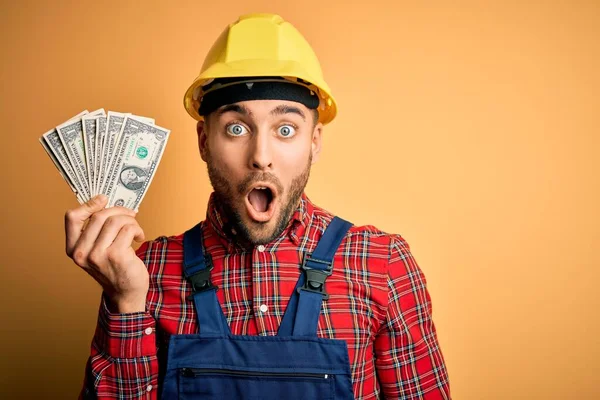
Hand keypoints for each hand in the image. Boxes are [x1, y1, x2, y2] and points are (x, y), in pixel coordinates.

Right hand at [65, 195, 147, 312]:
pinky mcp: (116, 256)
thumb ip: (97, 230)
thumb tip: (108, 201)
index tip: (104, 199)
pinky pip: (128, 229)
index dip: (89, 204)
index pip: (72, 217)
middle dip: (119, 211)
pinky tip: (139, 238)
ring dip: (130, 221)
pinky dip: (137, 229)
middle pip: (99, 215)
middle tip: (130, 214)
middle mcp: (82, 253)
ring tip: (135, 229)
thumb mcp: (97, 250)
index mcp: (74, 248)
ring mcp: (98, 255)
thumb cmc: (114, 268)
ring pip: (115, 221)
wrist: (126, 293)